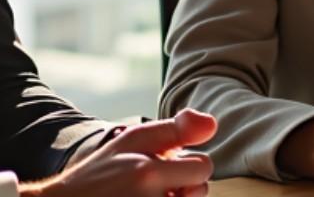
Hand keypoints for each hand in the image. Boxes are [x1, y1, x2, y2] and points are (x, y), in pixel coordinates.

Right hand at [24, 110, 216, 196]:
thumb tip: (213, 124)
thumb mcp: (131, 141)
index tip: (166, 167)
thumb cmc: (100, 174)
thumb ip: (174, 130)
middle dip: (185, 187)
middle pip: (200, 192)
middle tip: (154, 186)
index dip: (188, 165)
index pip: (203, 167)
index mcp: (147, 173)